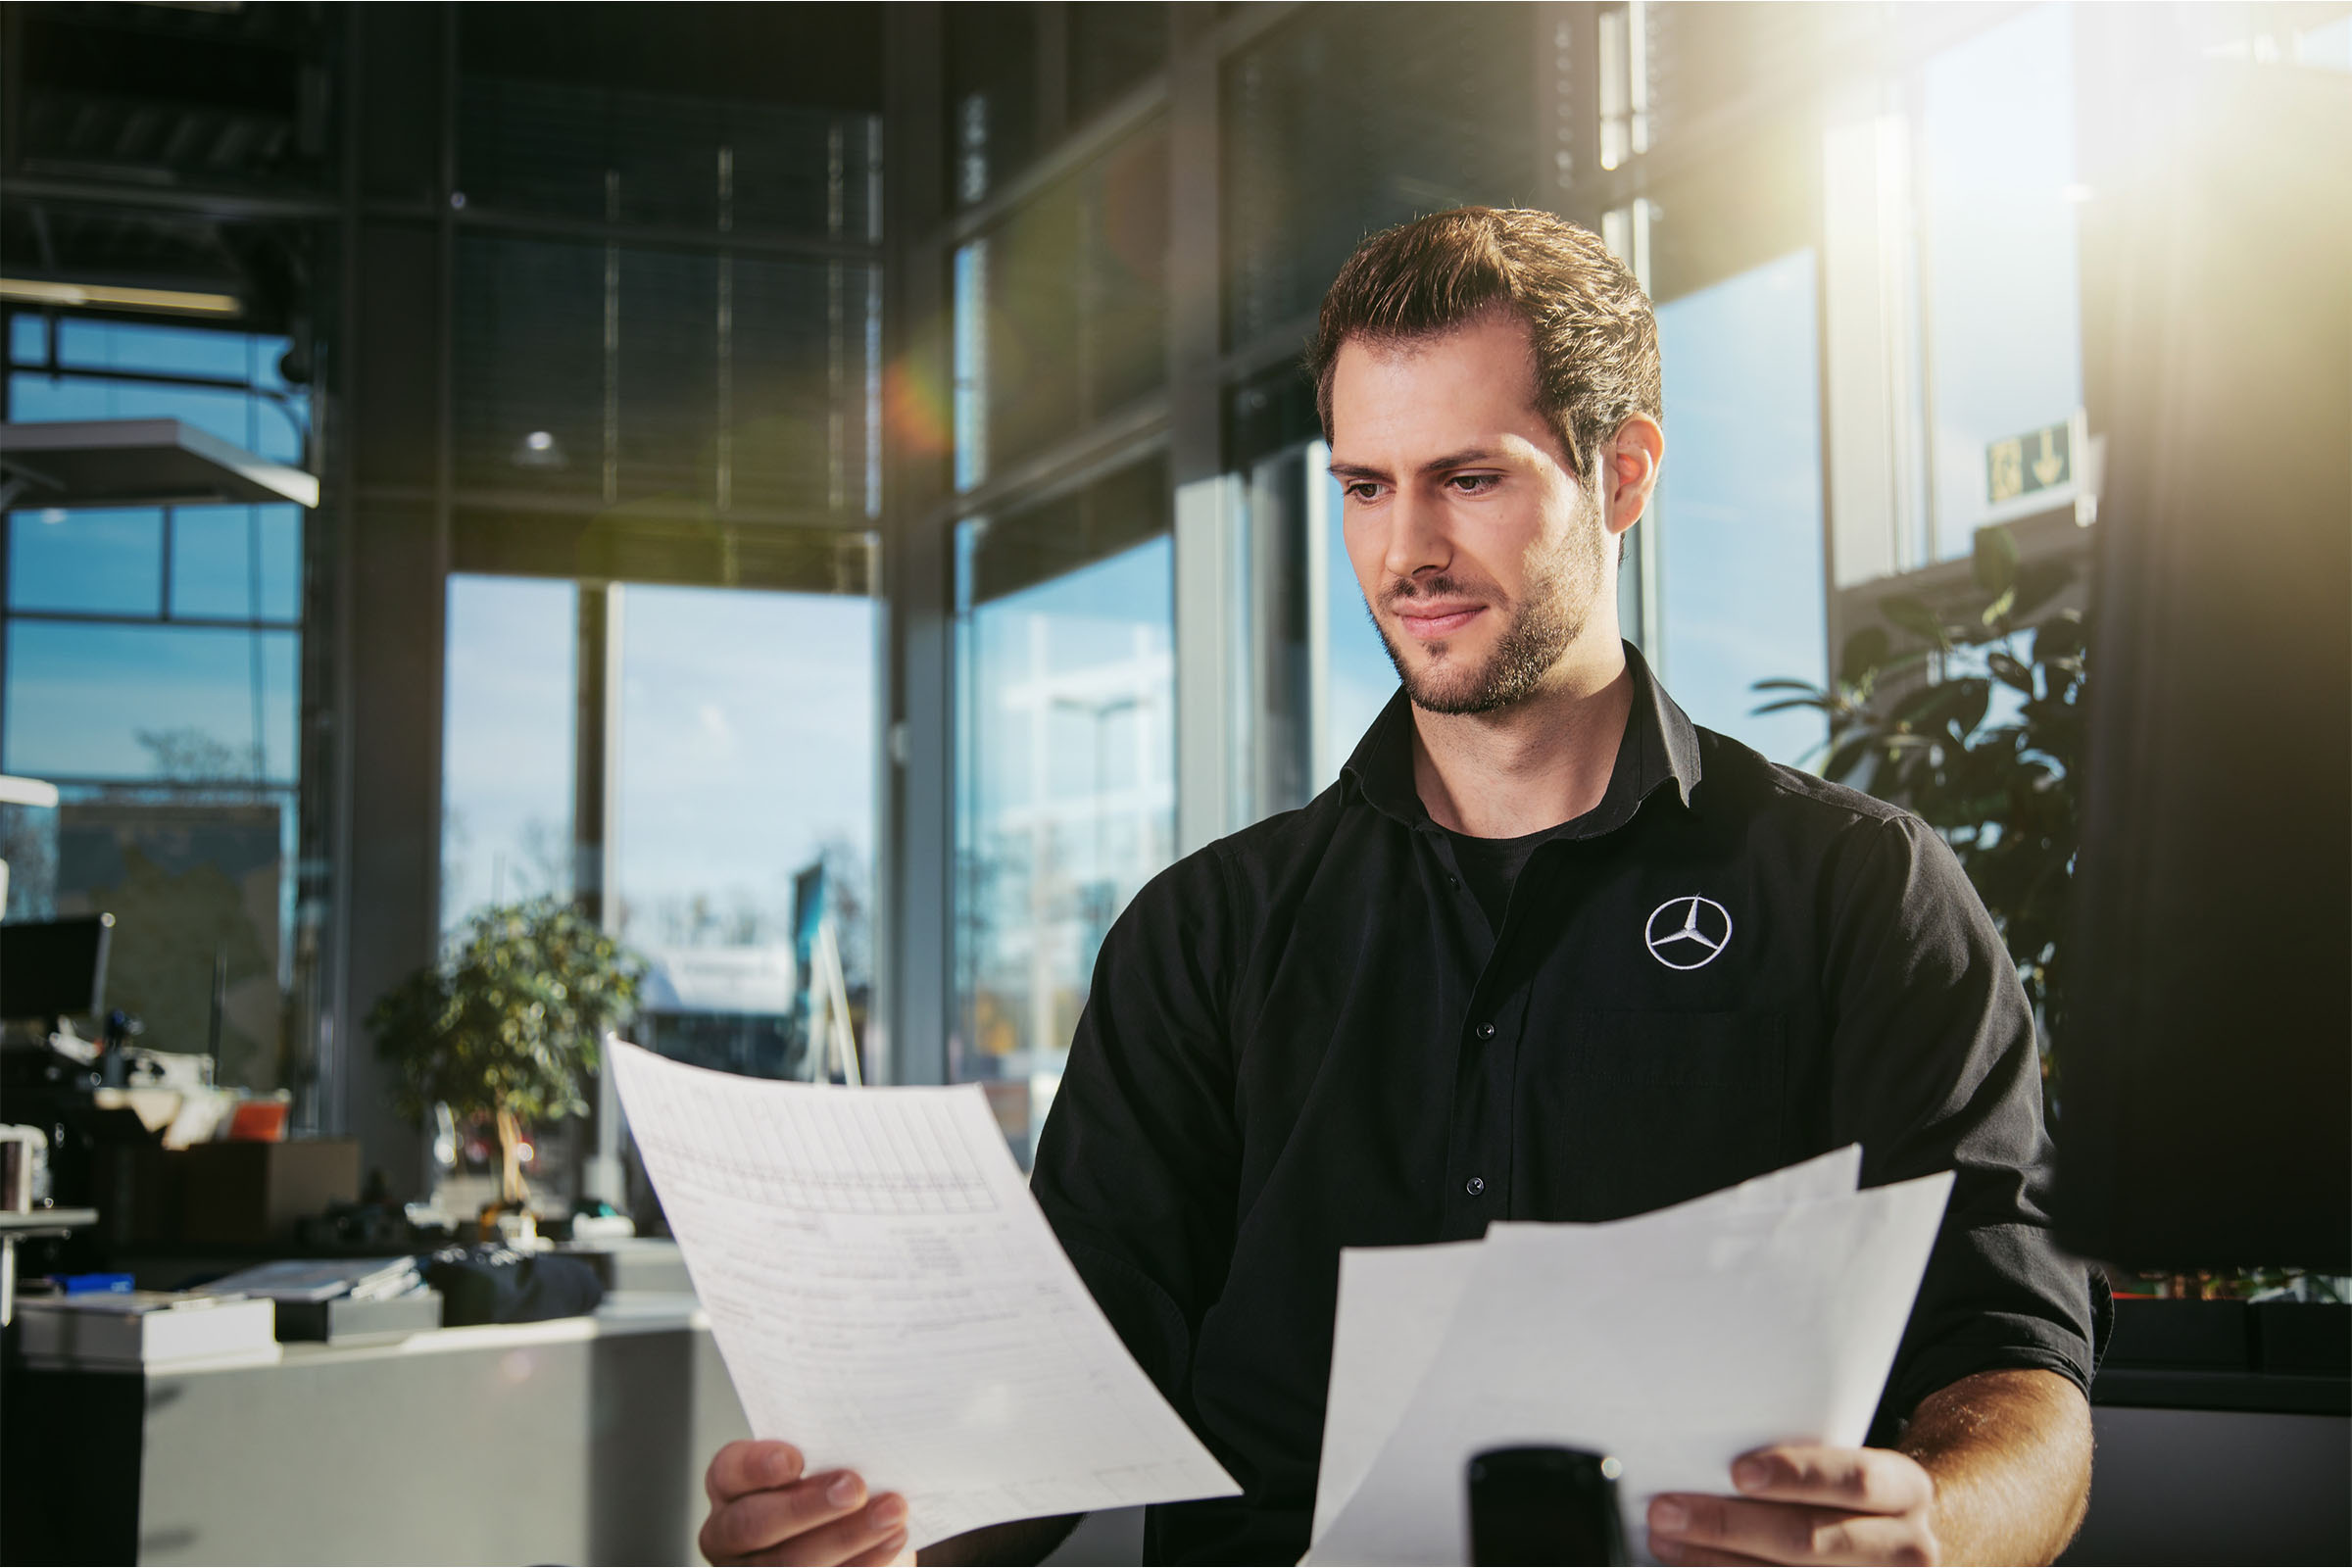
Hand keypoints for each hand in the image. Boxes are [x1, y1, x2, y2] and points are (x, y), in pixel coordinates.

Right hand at [699, 1440, 914, 1565]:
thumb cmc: (831, 1475)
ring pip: (792, 1562)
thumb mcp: (819, 1455)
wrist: (852, 1525)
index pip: (729, 1472)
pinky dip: (865, 1561)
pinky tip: (892, 1538)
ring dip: (847, 1537)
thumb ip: (825, 1442)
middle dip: (806, 1507)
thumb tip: (867, 1408)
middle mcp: (733, 1534)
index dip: (757, 1466)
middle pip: (754, 1525)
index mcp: (731, 1488)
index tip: (794, 1458)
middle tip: (853, 1487)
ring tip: (891, 1512)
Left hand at [1646, 1444, 1938, 1565]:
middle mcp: (1907, 1547)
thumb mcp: (1848, 1470)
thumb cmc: (1851, 1501)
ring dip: (1715, 1564)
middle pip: (1809, 1539)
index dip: (1798, 1475)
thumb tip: (1705, 1456)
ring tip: (1665, 1542)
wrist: (1898, 1548)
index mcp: (1906, 1491)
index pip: (1855, 1480)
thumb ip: (1798, 1465)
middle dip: (1729, 1526)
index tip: (1737, 1472)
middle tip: (1666, 1510)